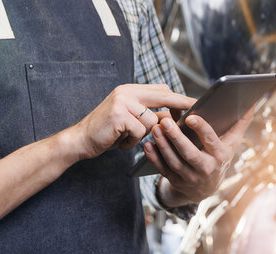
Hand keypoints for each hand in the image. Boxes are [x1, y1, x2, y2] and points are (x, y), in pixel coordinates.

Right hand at [70, 84, 194, 158]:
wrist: (80, 140)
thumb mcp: (130, 120)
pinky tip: (120, 142)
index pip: (161, 90)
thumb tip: (175, 116)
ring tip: (126, 138)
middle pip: (163, 96)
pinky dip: (132, 142)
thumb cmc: (108, 132)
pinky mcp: (119, 115)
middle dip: (180, 106)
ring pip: (152, 121)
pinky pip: (140, 132)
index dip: (178, 98)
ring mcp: (122, 102)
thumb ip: (149, 114)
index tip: (195, 103)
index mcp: (130, 90)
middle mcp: (127, 92)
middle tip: (195, 113)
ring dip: (142, 135)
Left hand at [143, 109, 253, 205]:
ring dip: (163, 145)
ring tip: (154, 128)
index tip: (191, 116)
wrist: (207, 187)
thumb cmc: (219, 156)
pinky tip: (147, 145)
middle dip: (176, 138)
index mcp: (220, 155)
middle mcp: (206, 168)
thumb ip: (241, 121)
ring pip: (174, 161)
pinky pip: (163, 170)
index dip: (202, 129)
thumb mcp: (232, 142)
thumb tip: (253, 101)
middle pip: (189, 153)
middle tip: (164, 121)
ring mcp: (190, 177)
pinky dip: (154, 158)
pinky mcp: (176, 181)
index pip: (211, 141)